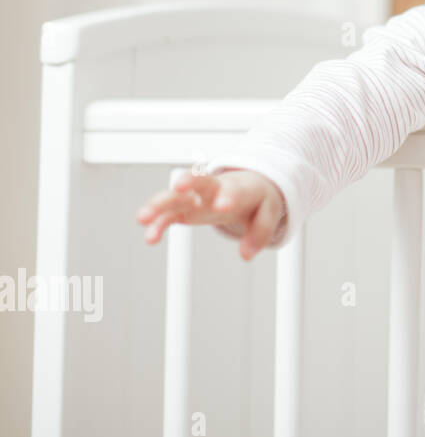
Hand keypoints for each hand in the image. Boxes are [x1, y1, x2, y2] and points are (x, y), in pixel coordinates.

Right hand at [134, 170, 286, 261]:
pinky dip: (157, 223)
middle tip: (179, 187)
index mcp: (239, 188)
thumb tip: (246, 255)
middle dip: (188, 182)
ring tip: (142, 218)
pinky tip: (150, 238)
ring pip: (175, 196)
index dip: (228, 196)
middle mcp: (214, 189)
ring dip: (159, 204)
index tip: (223, 206)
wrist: (247, 187)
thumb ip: (261, 232)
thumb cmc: (257, 198)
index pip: (234, 190)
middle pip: (199, 181)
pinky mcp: (184, 208)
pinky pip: (168, 214)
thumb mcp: (269, 212)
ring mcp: (196, 197)